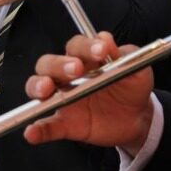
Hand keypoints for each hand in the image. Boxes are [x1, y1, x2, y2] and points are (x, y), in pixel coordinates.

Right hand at [23, 32, 155, 153]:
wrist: (138, 117)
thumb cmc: (132, 86)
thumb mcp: (136, 68)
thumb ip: (123, 54)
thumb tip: (105, 39)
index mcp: (85, 58)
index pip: (76, 46)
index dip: (86, 46)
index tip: (101, 50)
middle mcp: (68, 76)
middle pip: (49, 63)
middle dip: (58, 64)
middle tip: (76, 69)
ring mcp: (64, 99)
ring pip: (38, 87)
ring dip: (38, 86)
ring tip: (46, 90)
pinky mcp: (66, 123)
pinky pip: (47, 126)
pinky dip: (37, 129)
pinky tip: (32, 132)